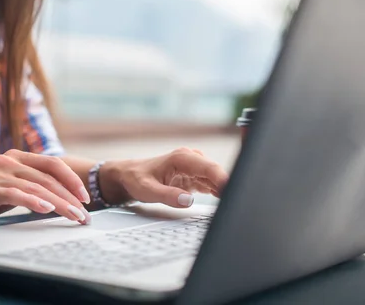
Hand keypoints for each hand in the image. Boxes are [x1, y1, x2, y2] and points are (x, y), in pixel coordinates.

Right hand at [0, 150, 91, 230]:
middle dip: (70, 197)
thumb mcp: (10, 188)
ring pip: (36, 187)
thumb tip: (62, 198)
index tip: (86, 197)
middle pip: (48, 178)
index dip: (72, 179)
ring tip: (73, 216)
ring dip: (59, 203)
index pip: (53, 164)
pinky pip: (15, 194)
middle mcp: (8, 161)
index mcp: (16, 158)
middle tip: (84, 214)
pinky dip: (33, 202)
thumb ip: (31, 186)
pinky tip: (47, 210)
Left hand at [99, 147, 228, 207]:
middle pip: (217, 173)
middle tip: (234, 206)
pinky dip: (218, 192)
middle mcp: (191, 159)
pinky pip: (212, 184)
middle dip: (228, 187)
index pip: (210, 168)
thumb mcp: (147, 190)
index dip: (225, 180)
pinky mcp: (195, 176)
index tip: (234, 192)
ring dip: (224, 191)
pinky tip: (223, 202)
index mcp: (182, 158)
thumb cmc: (136, 179)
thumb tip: (188, 200)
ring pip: (216, 179)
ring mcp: (194, 167)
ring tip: (230, 207)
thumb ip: (168, 196)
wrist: (129, 175)